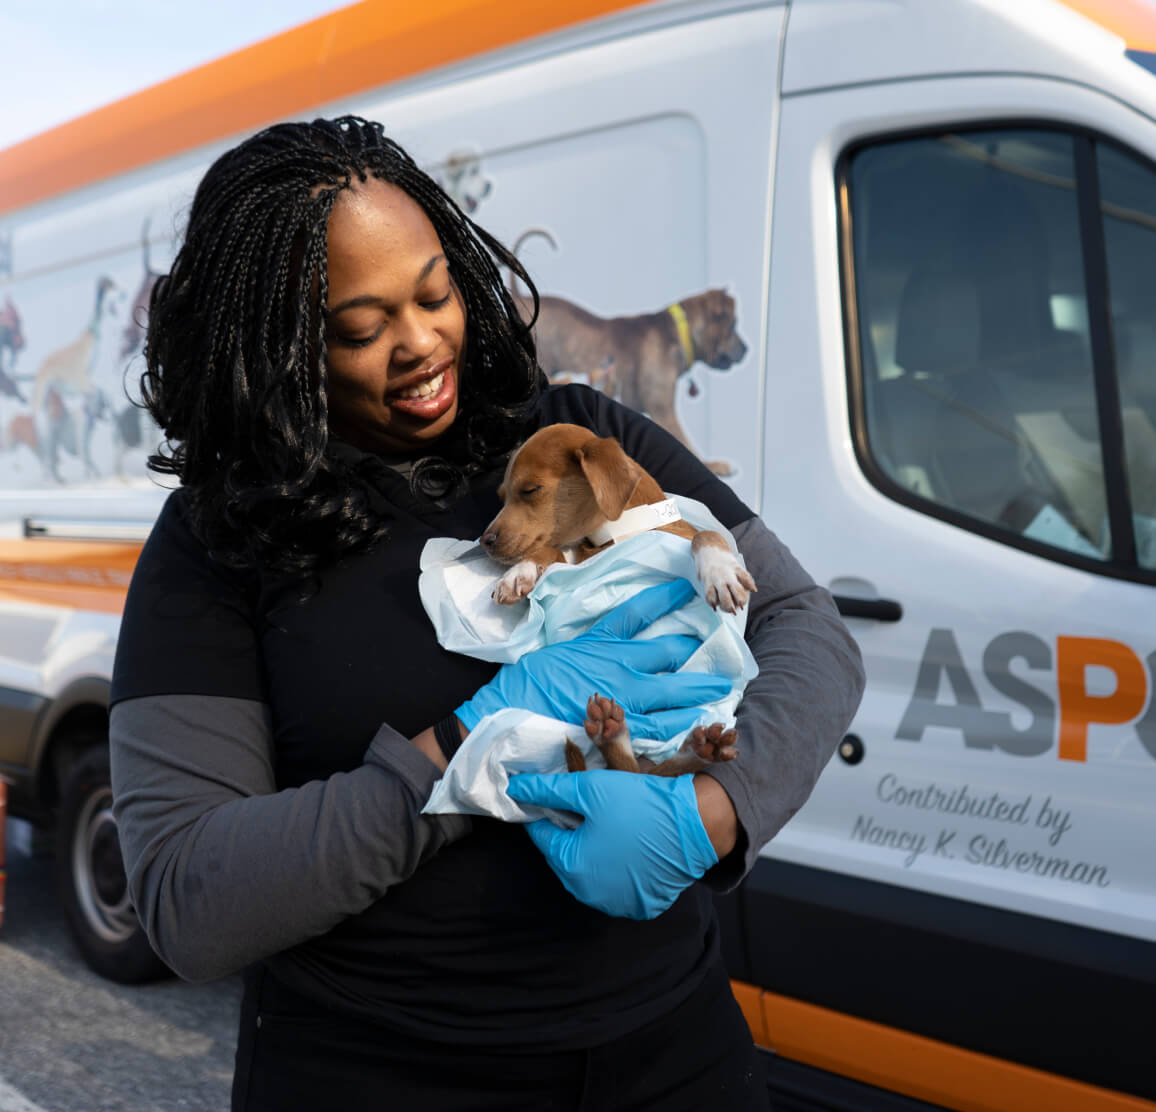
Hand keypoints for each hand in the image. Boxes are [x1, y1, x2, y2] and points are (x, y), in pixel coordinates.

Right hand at [455, 579, 729, 738]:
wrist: (508, 717)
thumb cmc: (526, 686)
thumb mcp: (558, 654)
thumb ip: (587, 650)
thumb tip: (605, 649)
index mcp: (598, 641)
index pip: (638, 612)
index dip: (665, 598)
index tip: (686, 587)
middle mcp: (616, 664)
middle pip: (667, 651)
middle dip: (693, 647)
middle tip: (718, 645)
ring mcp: (621, 697)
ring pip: (673, 690)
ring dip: (699, 688)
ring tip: (720, 687)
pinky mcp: (620, 729)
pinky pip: (660, 725)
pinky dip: (682, 724)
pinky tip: (699, 722)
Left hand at [505, 769, 717, 918]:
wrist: (695, 824)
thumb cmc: (637, 805)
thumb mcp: (589, 790)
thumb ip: (548, 790)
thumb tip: (515, 787)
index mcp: (572, 867)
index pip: (543, 835)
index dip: (544, 810)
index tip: (552, 794)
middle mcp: (590, 895)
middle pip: (566, 855)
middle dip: (570, 831)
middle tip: (586, 805)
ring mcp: (617, 904)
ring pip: (591, 871)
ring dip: (593, 849)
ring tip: (609, 822)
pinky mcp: (641, 905)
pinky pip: (618, 883)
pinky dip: (617, 865)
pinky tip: (628, 843)